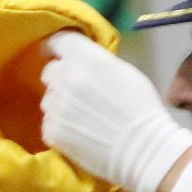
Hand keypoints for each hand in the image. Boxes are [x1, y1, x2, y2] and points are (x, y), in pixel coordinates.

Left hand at [40, 31, 191, 191]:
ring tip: (81, 118)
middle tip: (76, 92)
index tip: (59, 54)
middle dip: (61, 78)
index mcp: (88, 60)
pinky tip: (79, 134)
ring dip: (60, 104)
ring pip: (49, 99)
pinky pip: (49, 123)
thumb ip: (99, 63)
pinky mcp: (52, 131)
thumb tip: (83, 63)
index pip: (59, 41)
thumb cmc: (142, 110)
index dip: (57, 48)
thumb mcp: (125, 73)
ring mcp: (56, 106)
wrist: (142, 150)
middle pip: (50, 71)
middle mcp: (67, 79)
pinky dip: (60, 127)